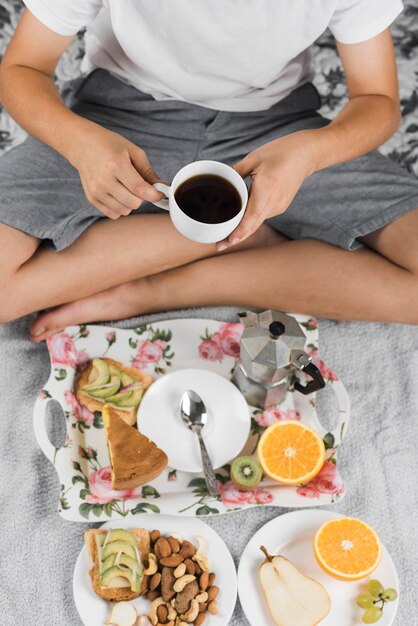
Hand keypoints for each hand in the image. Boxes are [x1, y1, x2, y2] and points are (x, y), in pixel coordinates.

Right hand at [69, 123, 163, 218]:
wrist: (83, 145)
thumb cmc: (110, 145)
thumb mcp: (133, 152)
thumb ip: (148, 172)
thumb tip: (163, 188)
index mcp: (116, 164)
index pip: (139, 189)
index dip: (154, 195)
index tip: (159, 194)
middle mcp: (104, 180)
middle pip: (134, 203)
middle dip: (141, 197)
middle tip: (139, 186)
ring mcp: (96, 190)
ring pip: (125, 211)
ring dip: (131, 203)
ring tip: (126, 188)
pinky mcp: (92, 198)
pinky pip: (114, 214)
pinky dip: (120, 207)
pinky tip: (118, 194)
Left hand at [217, 130, 317, 250]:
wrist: (306, 154)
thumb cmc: (281, 152)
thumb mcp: (254, 158)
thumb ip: (235, 172)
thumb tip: (221, 180)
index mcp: (266, 190)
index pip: (251, 217)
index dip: (239, 232)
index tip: (228, 242)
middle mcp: (274, 203)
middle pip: (253, 226)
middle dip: (236, 238)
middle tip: (219, 246)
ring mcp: (279, 206)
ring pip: (257, 222)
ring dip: (242, 230)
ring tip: (225, 236)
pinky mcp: (280, 206)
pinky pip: (262, 216)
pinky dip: (250, 221)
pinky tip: (239, 223)